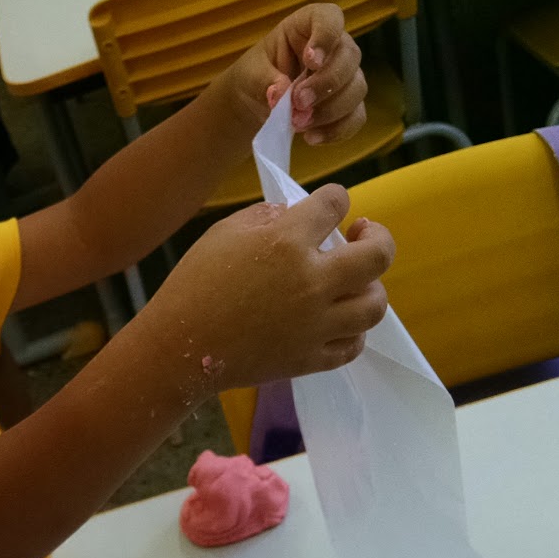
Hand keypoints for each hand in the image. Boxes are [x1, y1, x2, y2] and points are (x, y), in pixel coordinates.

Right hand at [140, 185, 390, 390]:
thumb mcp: (224, 232)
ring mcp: (316, 324)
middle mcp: (312, 281)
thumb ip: (266, 216)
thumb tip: (295, 216)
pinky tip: (339, 320)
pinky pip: (354, 346)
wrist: (180, 346)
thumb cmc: (195, 283)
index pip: (335, 204)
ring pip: (375, 305)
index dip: (335, 198)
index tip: (329, 205)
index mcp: (287, 242)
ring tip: (355, 282)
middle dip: (379, 237)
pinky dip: (353, 331)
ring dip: (371, 287)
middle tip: (363, 234)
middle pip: (378, 255)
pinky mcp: (311, 359)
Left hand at [222, 3, 367, 144]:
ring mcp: (345, 75)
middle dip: (326, 84)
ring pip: (357, 88)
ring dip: (330, 110)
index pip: (330, 18)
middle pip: (350, 57)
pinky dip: (337, 130)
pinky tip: (312, 138)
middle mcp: (334, 47)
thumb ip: (264, 80)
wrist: (257, 102)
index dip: (326, 36)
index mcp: (308, 26)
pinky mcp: (348, 104)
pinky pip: (356, 116)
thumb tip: (280, 95)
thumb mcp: (250, 74)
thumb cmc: (256, 76)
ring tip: (298, 124)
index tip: (312, 60)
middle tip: (299, 103)